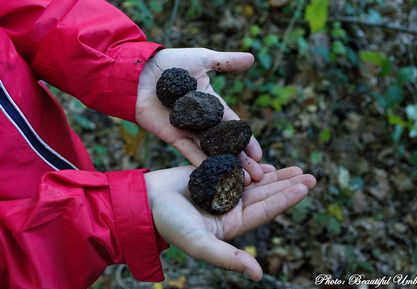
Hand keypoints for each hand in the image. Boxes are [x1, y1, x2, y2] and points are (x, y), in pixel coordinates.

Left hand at [137, 48, 262, 184]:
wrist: (141, 70)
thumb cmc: (171, 62)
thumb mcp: (202, 59)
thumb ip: (226, 62)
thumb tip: (252, 58)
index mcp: (212, 105)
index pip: (234, 126)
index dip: (247, 141)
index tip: (260, 155)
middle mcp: (202, 122)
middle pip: (225, 144)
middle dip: (242, 160)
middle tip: (258, 176)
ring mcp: (187, 131)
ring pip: (210, 151)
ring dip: (226, 166)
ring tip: (242, 181)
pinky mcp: (172, 136)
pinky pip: (189, 151)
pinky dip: (201, 162)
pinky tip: (215, 174)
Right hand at [145, 164, 316, 280]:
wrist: (148, 202)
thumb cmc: (171, 224)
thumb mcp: (200, 244)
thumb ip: (229, 259)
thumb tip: (259, 276)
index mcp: (232, 225)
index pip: (265, 211)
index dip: (286, 199)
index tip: (305, 187)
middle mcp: (232, 209)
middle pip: (266, 195)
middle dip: (288, 185)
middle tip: (310, 176)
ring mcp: (224, 192)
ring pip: (256, 183)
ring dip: (277, 176)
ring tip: (298, 168)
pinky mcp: (214, 175)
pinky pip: (239, 170)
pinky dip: (255, 167)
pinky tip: (269, 164)